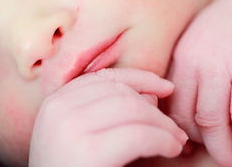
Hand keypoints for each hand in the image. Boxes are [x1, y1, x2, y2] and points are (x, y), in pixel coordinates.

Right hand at [29, 68, 187, 166]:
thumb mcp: (84, 137)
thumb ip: (110, 112)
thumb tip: (152, 96)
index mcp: (55, 103)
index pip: (104, 77)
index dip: (139, 78)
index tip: (165, 87)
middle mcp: (59, 109)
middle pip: (120, 92)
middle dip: (155, 107)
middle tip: (175, 128)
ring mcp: (70, 128)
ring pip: (133, 108)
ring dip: (163, 124)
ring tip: (176, 141)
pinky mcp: (88, 153)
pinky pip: (139, 135)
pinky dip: (162, 140)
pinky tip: (171, 149)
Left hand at [168, 0, 231, 166]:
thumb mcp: (200, 38)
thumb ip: (190, 65)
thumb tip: (189, 101)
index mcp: (180, 56)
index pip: (168, 101)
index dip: (175, 127)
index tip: (185, 141)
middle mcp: (195, 62)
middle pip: (185, 115)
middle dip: (197, 143)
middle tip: (209, 155)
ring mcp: (222, 67)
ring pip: (212, 122)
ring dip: (223, 149)